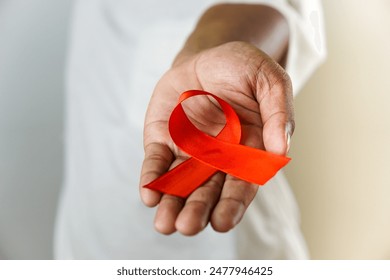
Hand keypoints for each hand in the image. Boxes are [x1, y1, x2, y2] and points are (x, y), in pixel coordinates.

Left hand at [139, 41, 293, 235]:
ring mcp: (188, 152)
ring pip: (180, 185)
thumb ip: (278, 113)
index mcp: (247, 152)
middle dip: (197, 211)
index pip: (241, 185)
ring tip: (165, 224)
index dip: (232, 204)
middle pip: (207, 191)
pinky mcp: (163, 140)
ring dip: (171, 204)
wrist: (210, 58)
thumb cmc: (244, 71)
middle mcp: (217, 159)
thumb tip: (279, 150)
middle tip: (187, 226)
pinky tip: (149, 194)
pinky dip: (152, 178)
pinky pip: (157, 162)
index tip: (221, 221)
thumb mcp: (270, 81)